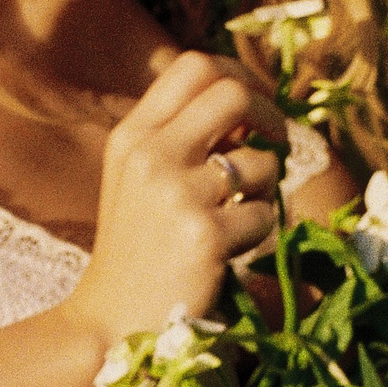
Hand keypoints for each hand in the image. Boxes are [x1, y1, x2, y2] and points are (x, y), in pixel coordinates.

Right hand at [61, 52, 288, 350]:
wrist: (111, 321)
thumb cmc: (137, 248)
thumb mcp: (141, 177)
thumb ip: (182, 137)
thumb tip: (252, 102)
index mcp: (133, 134)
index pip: (195, 65)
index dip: (240, 75)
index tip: (255, 105)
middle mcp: (150, 154)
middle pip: (233, 92)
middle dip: (270, 113)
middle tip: (276, 141)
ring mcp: (176, 193)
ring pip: (259, 161)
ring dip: (262, 188)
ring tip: (233, 216)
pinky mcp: (204, 234)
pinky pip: (264, 213)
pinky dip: (256, 232)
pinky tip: (225, 252)